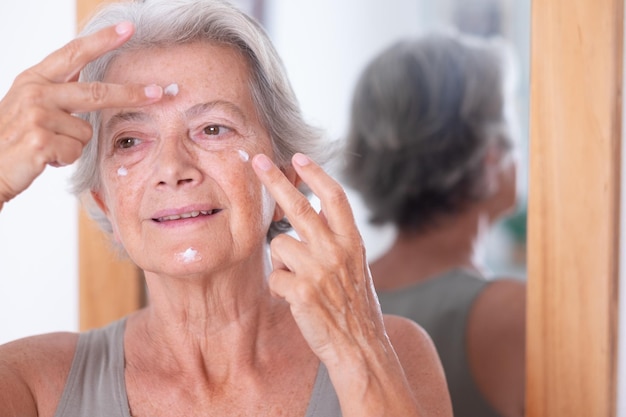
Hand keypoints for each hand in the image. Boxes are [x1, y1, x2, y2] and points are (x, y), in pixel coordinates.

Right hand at [0, 22, 162, 206]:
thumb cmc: (13, 138)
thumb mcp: (32, 106)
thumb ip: (60, 93)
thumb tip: (92, 83)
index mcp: (35, 79)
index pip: (74, 53)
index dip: (103, 40)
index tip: (129, 29)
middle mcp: (35, 91)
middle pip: (96, 92)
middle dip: (130, 94)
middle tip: (158, 93)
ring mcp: (36, 115)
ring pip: (85, 132)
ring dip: (72, 146)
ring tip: (48, 147)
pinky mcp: (40, 140)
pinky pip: (75, 151)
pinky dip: (64, 160)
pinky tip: (44, 158)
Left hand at [252, 152, 385, 364]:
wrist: (360, 346)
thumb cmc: (355, 306)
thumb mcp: (355, 265)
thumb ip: (336, 238)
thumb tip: (314, 210)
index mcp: (351, 241)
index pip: (334, 197)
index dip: (315, 174)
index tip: (298, 157)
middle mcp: (336, 250)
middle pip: (299, 205)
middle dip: (275, 180)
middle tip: (257, 161)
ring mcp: (318, 270)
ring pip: (278, 243)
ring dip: (281, 259)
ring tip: (298, 279)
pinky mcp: (301, 291)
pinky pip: (274, 275)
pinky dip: (279, 286)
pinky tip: (295, 299)